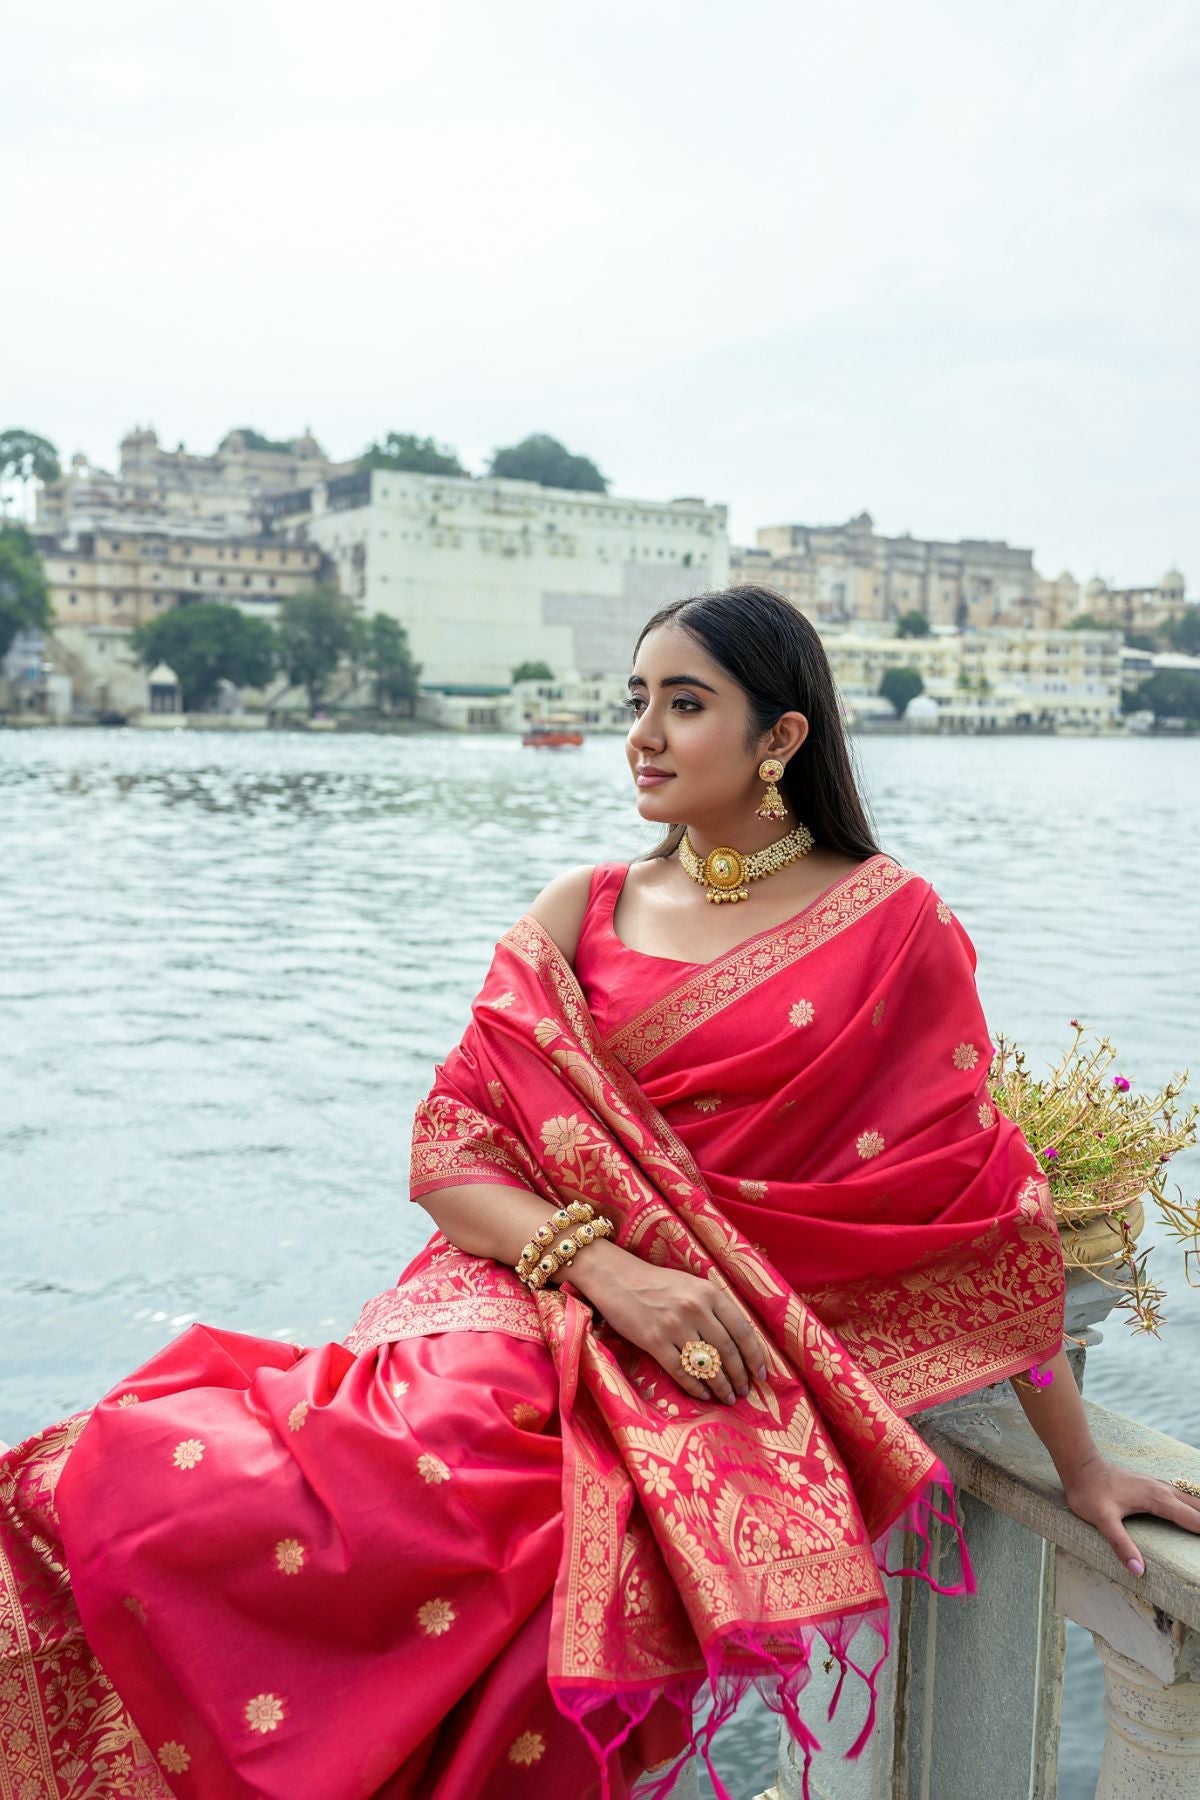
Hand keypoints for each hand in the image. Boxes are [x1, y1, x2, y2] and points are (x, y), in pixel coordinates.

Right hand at [571, 1245, 767, 1405]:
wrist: (617, 1278)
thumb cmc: (657, 1283)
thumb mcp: (692, 1285)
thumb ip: (715, 1307)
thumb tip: (739, 1340)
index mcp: (709, 1292)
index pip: (742, 1330)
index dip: (754, 1356)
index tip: (761, 1374)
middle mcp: (695, 1308)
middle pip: (727, 1351)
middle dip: (739, 1376)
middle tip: (743, 1391)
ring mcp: (674, 1325)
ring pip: (707, 1364)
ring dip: (721, 1386)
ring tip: (727, 1397)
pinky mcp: (654, 1341)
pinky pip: (681, 1371)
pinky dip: (695, 1387)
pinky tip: (703, 1395)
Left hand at [1062, 1453, 1199, 1574]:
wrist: (1080, 1465)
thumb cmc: (1089, 1493)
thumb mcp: (1101, 1520)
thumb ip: (1120, 1544)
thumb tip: (1139, 1571)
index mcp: (1158, 1500)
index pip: (1194, 1520)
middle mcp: (1164, 1490)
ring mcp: (1160, 1485)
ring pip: (1194, 1497)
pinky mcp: (1154, 1485)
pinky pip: (1184, 1493)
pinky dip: (1197, 1502)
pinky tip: (1198, 1506)